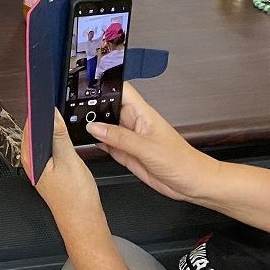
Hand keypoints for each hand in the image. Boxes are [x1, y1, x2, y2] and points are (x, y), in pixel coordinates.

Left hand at [22, 110, 101, 219]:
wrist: (84, 221)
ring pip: (43, 138)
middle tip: (55, 100)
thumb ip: (59, 136)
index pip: (29, 124)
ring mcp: (40, 165)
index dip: (36, 108)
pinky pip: (49, 146)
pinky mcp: (49, 169)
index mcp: (30, 157)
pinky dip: (56, 137)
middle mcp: (31, 160)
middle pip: (35, 129)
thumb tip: (51, 114)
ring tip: (60, 114)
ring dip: (51, 126)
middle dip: (44, 115)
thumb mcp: (68, 161)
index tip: (42, 94)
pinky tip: (65, 135)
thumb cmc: (75, 198)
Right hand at [87, 84, 218, 204]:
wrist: (194, 185)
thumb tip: (95, 127)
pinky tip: (88, 141)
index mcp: (142, 114)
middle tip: (75, 111)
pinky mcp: (126, 153)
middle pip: (107, 107)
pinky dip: (96, 142)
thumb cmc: (183, 162)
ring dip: (93, 126)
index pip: (120, 90)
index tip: (85, 85)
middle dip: (92, 107)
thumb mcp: (148, 149)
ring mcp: (129, 138)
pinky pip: (106, 144)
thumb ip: (120, 137)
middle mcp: (133, 124)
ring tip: (77, 125)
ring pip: (104, 127)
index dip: (103, 84)